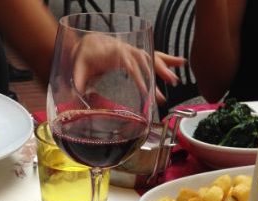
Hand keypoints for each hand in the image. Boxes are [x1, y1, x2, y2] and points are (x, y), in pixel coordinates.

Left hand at [71, 34, 185, 104]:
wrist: (87, 44)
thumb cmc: (83, 57)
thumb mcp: (78, 69)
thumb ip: (79, 83)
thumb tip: (76, 98)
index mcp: (113, 52)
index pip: (129, 64)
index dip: (138, 77)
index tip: (145, 91)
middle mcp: (126, 49)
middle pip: (145, 60)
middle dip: (156, 75)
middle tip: (163, 92)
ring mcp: (133, 50)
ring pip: (152, 57)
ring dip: (165, 68)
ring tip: (175, 81)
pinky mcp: (137, 53)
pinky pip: (155, 54)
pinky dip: (169, 59)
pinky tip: (181, 63)